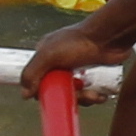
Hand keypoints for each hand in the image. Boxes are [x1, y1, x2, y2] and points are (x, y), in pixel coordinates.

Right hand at [20, 17, 135, 103]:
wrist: (110, 36)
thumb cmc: (78, 42)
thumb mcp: (48, 55)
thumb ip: (32, 73)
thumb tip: (24, 95)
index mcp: (45, 56)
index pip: (38, 80)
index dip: (46, 91)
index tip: (56, 96)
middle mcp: (60, 62)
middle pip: (58, 89)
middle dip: (70, 96)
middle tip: (81, 95)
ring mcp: (77, 68)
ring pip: (75, 92)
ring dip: (85, 99)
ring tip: (94, 95)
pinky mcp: (94, 73)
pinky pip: (90, 91)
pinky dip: (95, 97)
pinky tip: (101, 95)